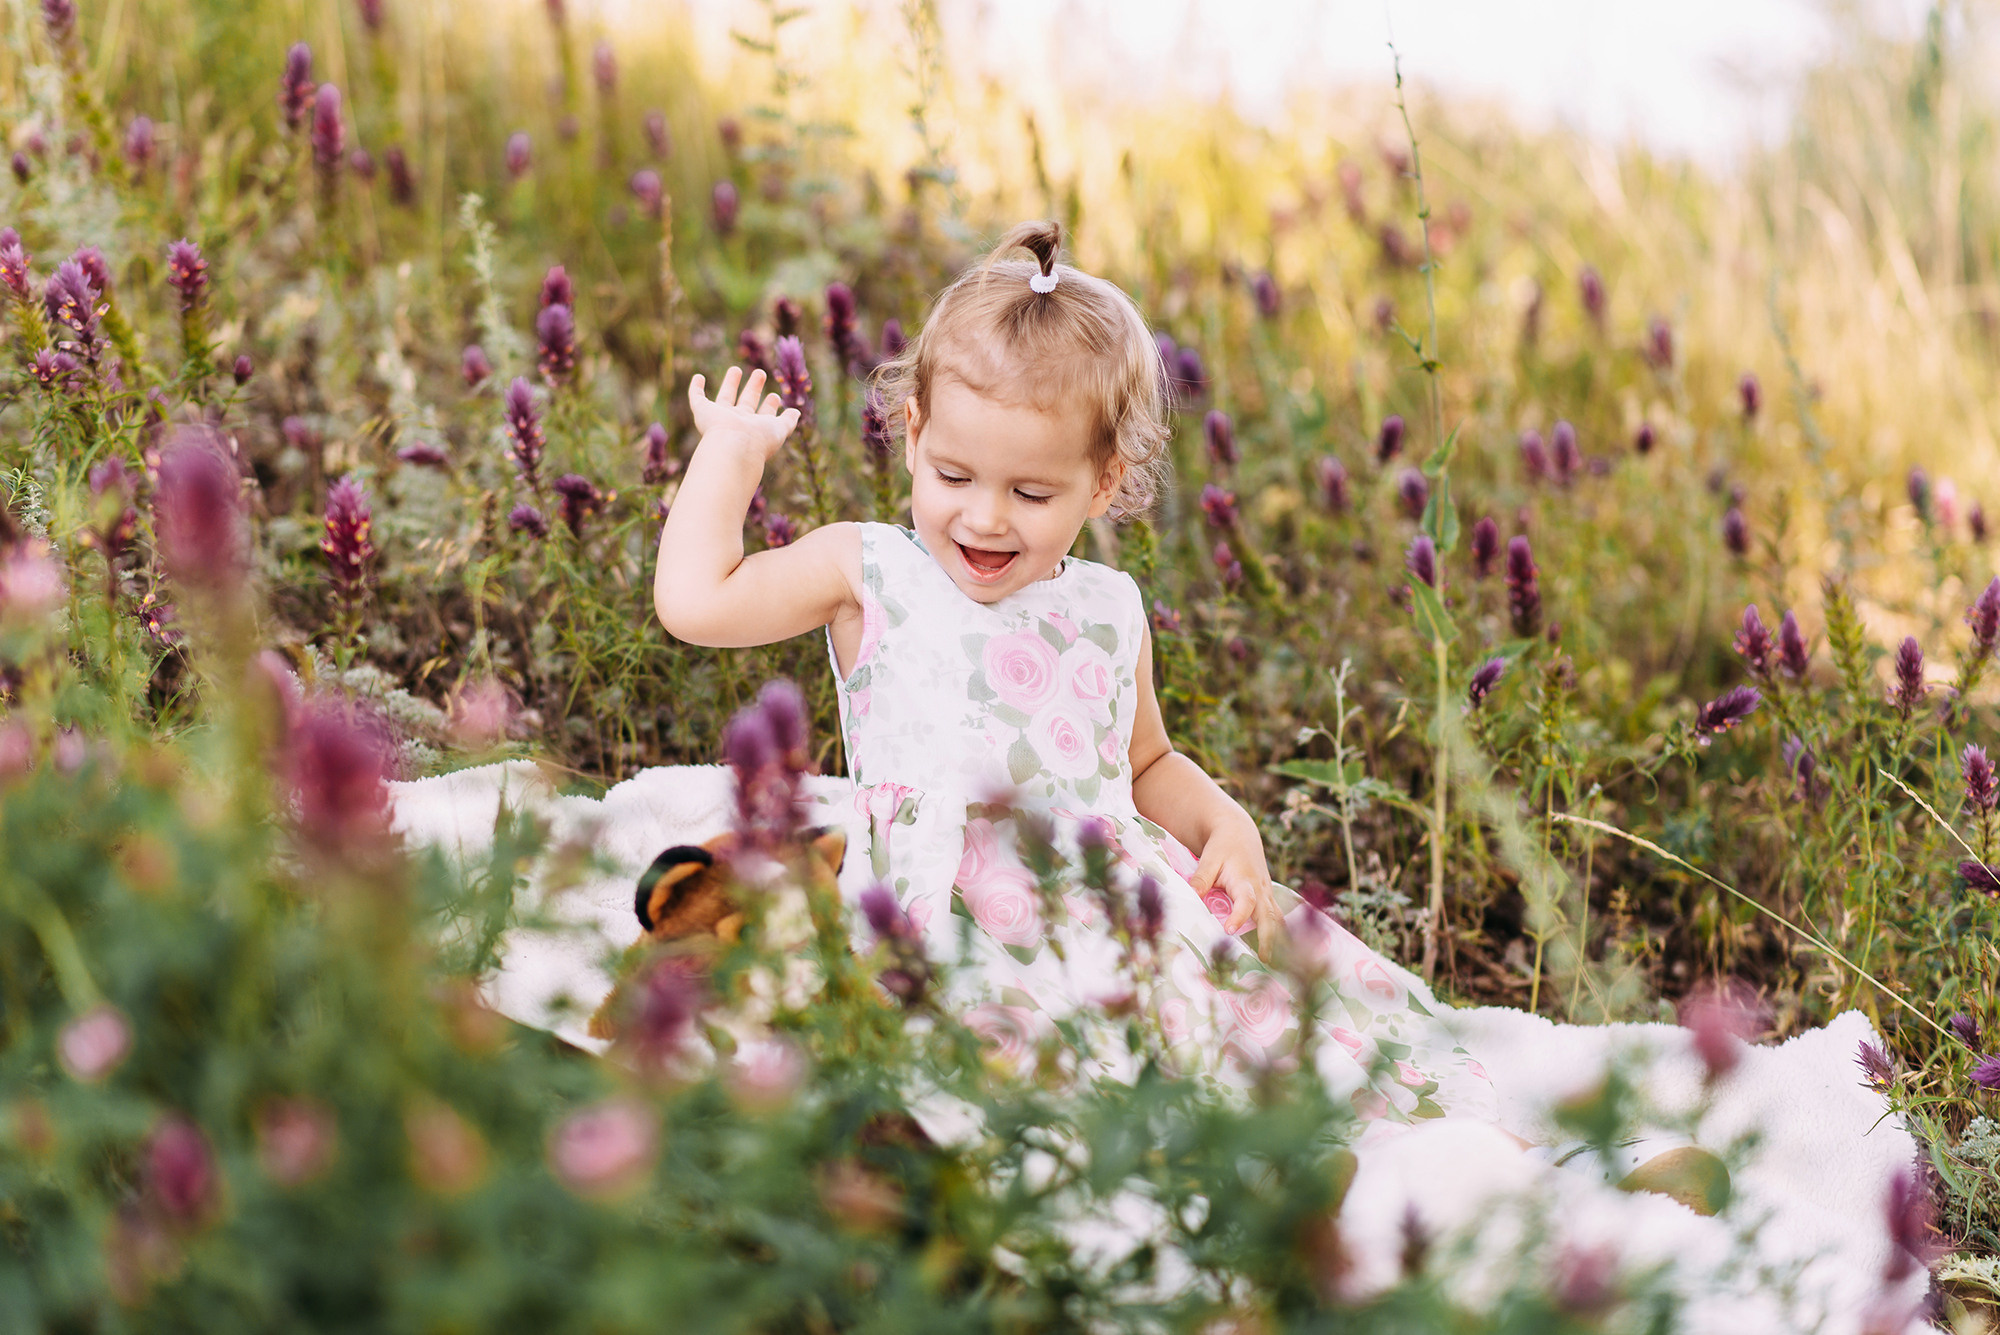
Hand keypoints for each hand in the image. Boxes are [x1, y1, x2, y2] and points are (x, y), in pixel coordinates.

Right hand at [688, 366, 799, 463]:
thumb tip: (797, 411)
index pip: (763, 414)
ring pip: (724, 397)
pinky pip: (696, 398)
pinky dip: (695, 388)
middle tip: (760, 373)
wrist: (733, 446)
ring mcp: (719, 417)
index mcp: (754, 428)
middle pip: (745, 403)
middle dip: (753, 389)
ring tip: (736, 369)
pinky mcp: (702, 411)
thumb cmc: (759, 439)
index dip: (770, 406)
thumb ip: (788, 421)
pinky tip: (698, 377)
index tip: (775, 395)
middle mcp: (737, 423)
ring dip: (730, 383)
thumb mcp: (779, 429)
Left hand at [1187, 816, 1282, 955]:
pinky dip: (1278, 932)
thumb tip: (1191, 896)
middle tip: (1265, 960)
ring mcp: (1267, 893)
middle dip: (1269, 938)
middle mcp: (1261, 888)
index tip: (1229, 930)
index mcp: (1245, 880)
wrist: (1238, 833)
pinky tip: (1277, 952)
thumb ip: (1201, 878)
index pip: (1246, 901)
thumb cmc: (1222, 846)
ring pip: (1277, 918)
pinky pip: (1276, 916)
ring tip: (1275, 962)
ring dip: (1278, 938)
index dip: (1239, 916)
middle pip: (1269, 915)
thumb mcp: (1209, 858)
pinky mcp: (1267, 897)